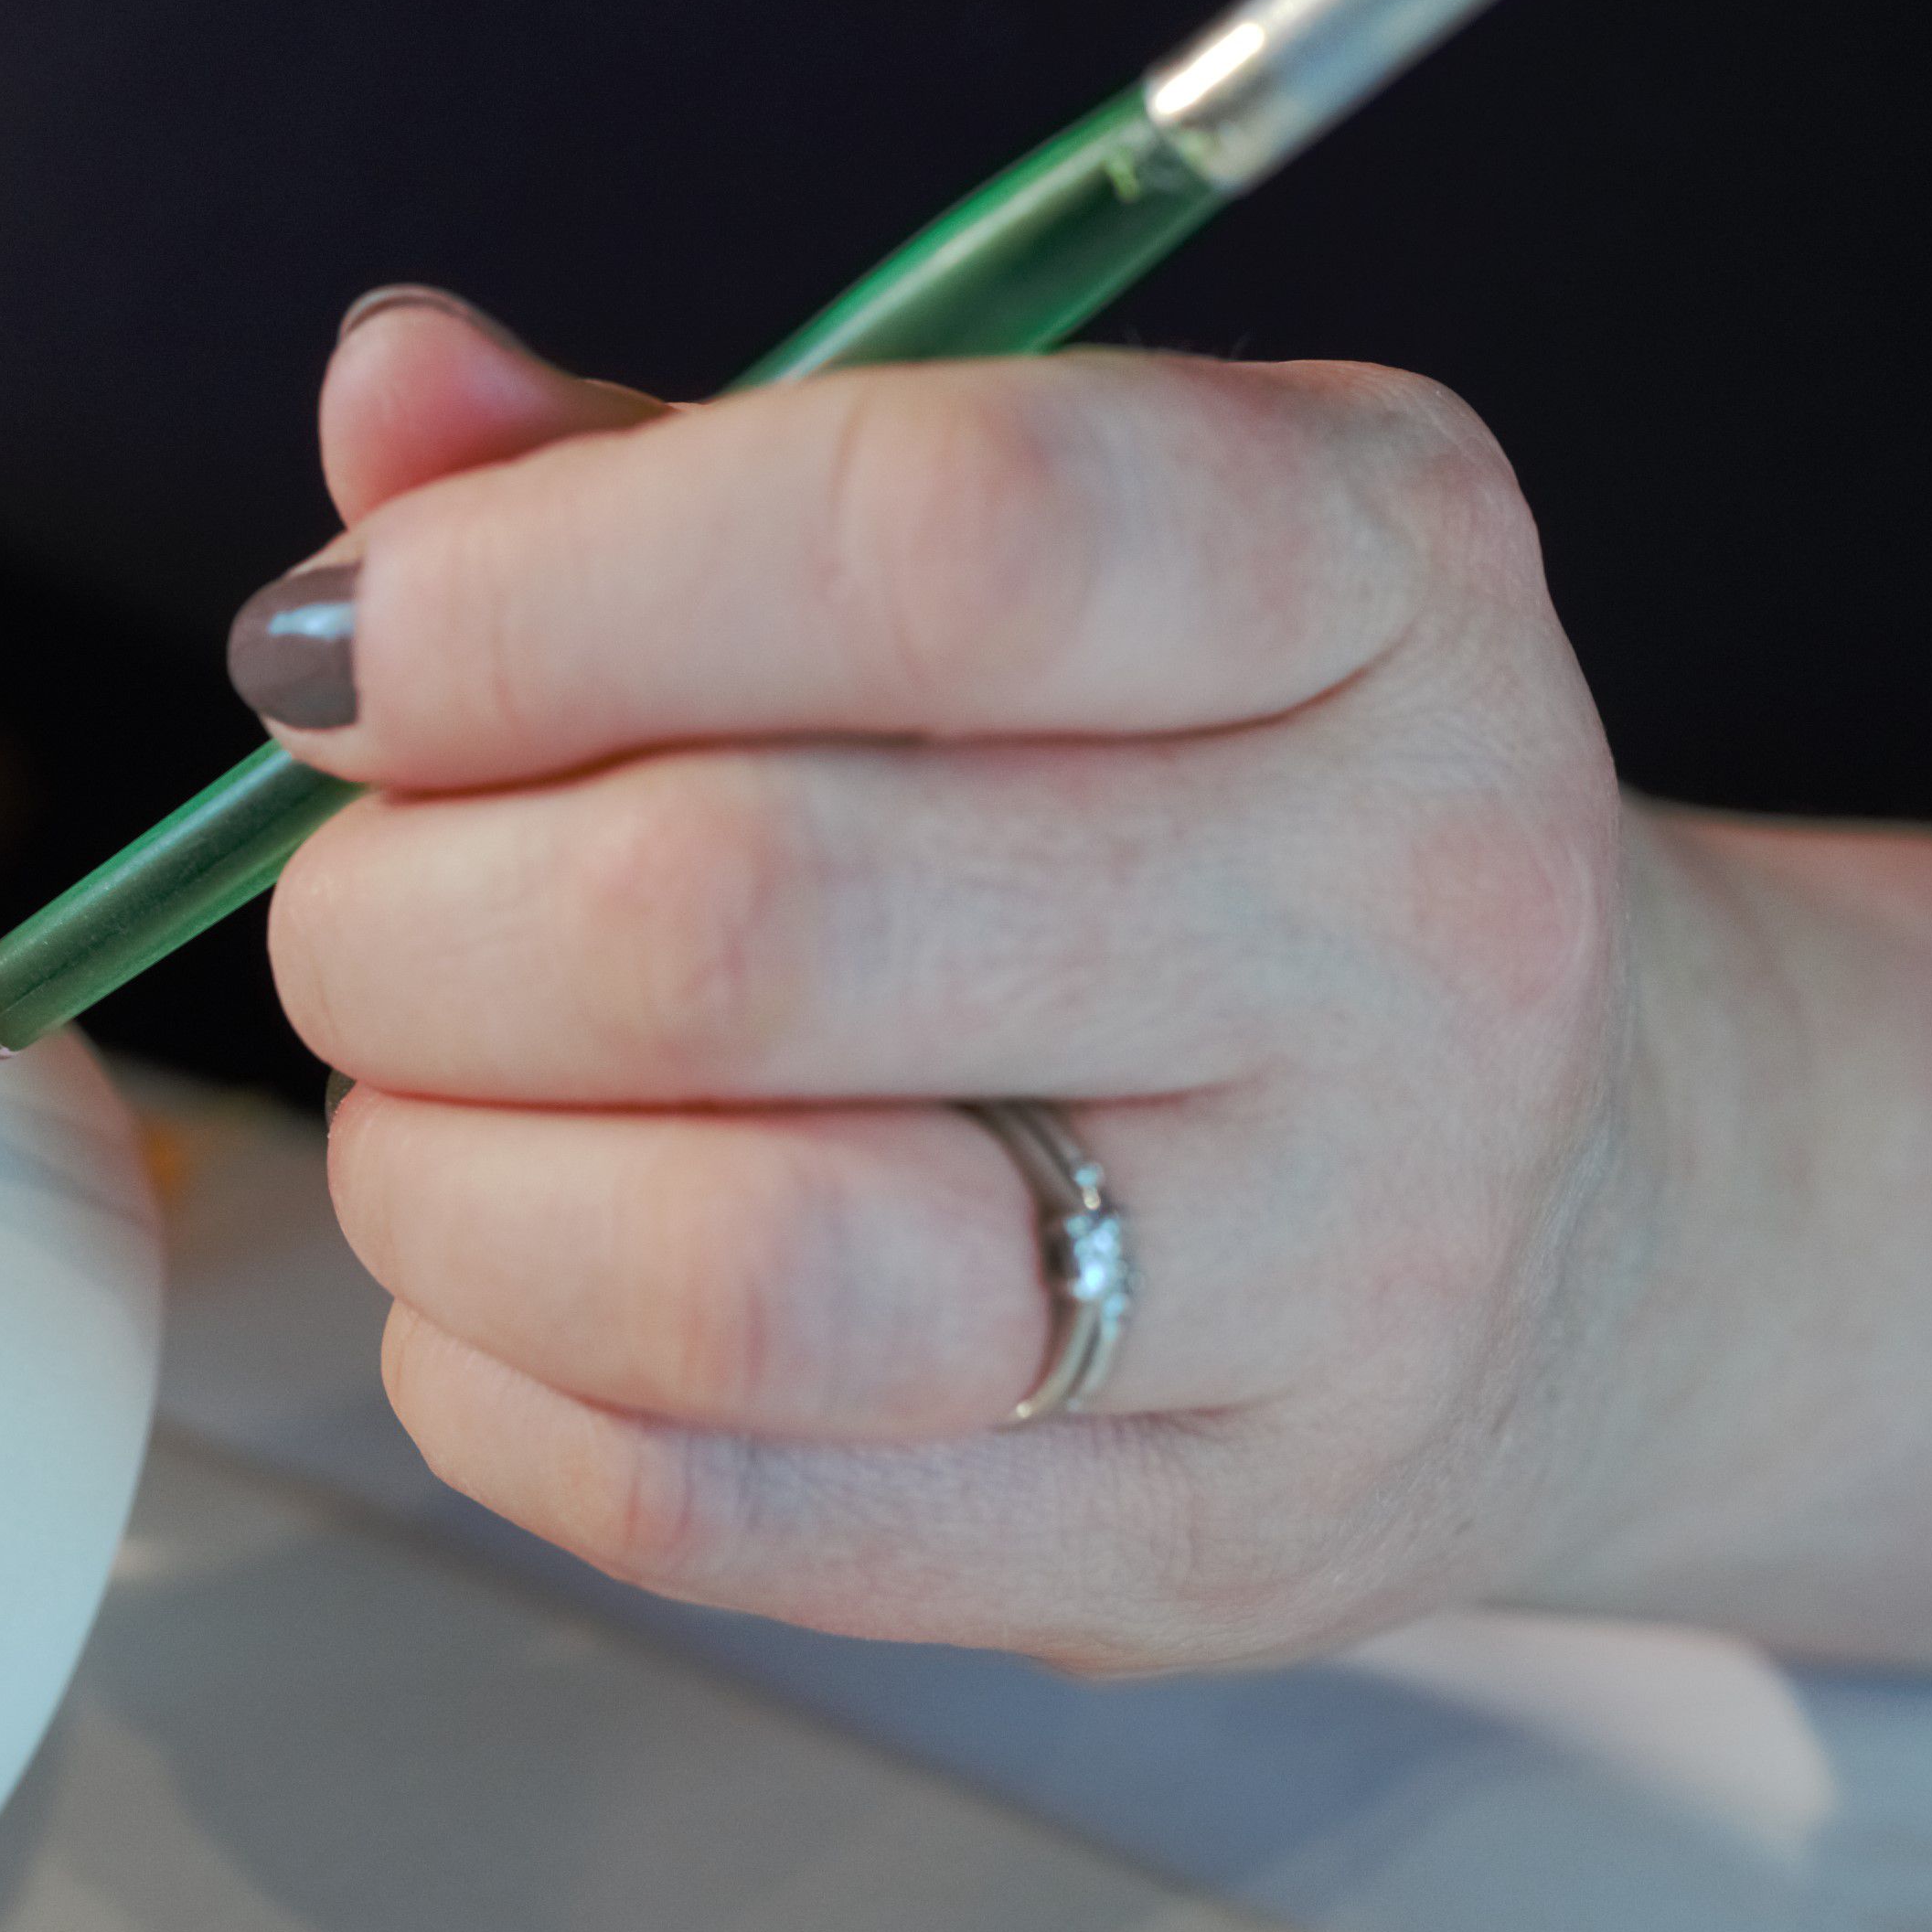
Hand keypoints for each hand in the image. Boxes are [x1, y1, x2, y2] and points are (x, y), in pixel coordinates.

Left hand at [253, 293, 1732, 1668]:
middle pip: (743, 917)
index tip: (343, 648)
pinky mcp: (1217, 1540)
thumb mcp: (1027, 553)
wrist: (1589, 1213)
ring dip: (445, 1188)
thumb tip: (386, 391)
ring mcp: (1348, 1262)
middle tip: (360, 915)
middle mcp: (1417, 903)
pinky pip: (725, 1508)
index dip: (540, 588)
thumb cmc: (1198, 814)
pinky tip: (500, 1300)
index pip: (927, 531)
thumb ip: (678, 464)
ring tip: (419, 1120)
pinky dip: (504, 1395)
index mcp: (1376, 561)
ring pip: (735, 1268)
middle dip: (410, 918)